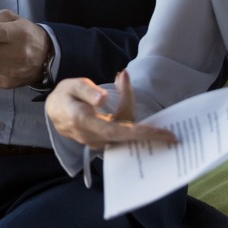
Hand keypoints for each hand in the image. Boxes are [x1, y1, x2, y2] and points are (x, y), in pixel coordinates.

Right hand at [45, 72, 175, 148]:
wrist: (54, 111)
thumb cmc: (66, 95)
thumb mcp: (73, 85)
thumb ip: (88, 91)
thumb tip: (103, 98)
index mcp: (84, 121)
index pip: (116, 130)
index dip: (139, 132)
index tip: (160, 133)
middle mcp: (92, 136)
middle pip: (124, 137)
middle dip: (148, 137)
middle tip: (173, 137)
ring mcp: (96, 142)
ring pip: (123, 138)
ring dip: (143, 137)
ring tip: (165, 136)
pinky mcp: (101, 142)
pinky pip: (121, 140)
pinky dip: (136, 137)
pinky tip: (151, 135)